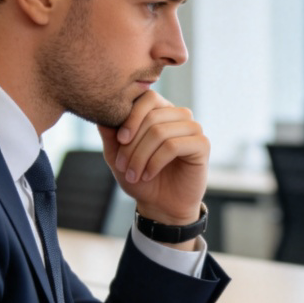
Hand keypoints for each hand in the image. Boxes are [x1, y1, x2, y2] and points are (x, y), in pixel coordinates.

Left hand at [97, 90, 208, 227]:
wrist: (161, 206)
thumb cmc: (140, 179)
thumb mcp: (117, 156)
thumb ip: (110, 134)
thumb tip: (101, 115)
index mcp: (161, 111)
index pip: (147, 96)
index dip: (131, 116)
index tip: (120, 140)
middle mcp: (178, 115)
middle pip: (152, 116)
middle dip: (132, 144)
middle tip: (122, 166)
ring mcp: (192, 129)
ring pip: (161, 131)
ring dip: (141, 156)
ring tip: (134, 174)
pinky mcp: (202, 144)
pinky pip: (174, 145)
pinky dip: (156, 162)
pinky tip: (149, 174)